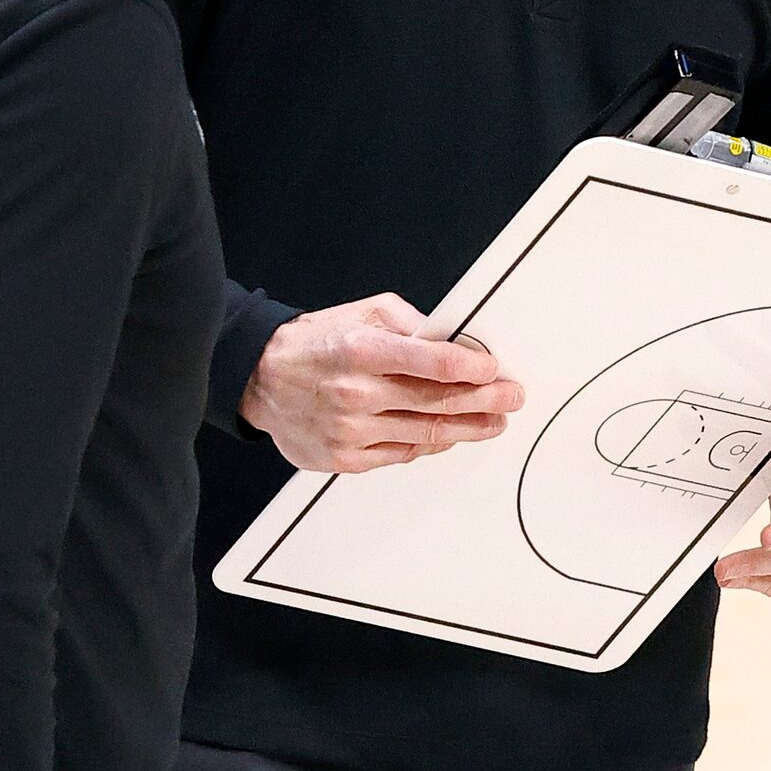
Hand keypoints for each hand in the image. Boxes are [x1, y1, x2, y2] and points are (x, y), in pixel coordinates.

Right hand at [242, 294, 521, 472]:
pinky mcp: (345, 458)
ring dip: (468, 428)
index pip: (433, 363)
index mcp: (362, 350)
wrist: (260, 379)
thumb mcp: (364, 312)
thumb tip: (455, 340)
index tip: (496, 371)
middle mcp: (356, 392)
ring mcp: (350, 430)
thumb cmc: (316, 343)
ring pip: (426, 433)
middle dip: (484, 401)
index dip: (473, 369)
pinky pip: (402, 453)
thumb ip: (412, 325)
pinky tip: (451, 436)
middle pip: (437, 402)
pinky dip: (430, 444)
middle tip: (510, 398)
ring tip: (493, 422)